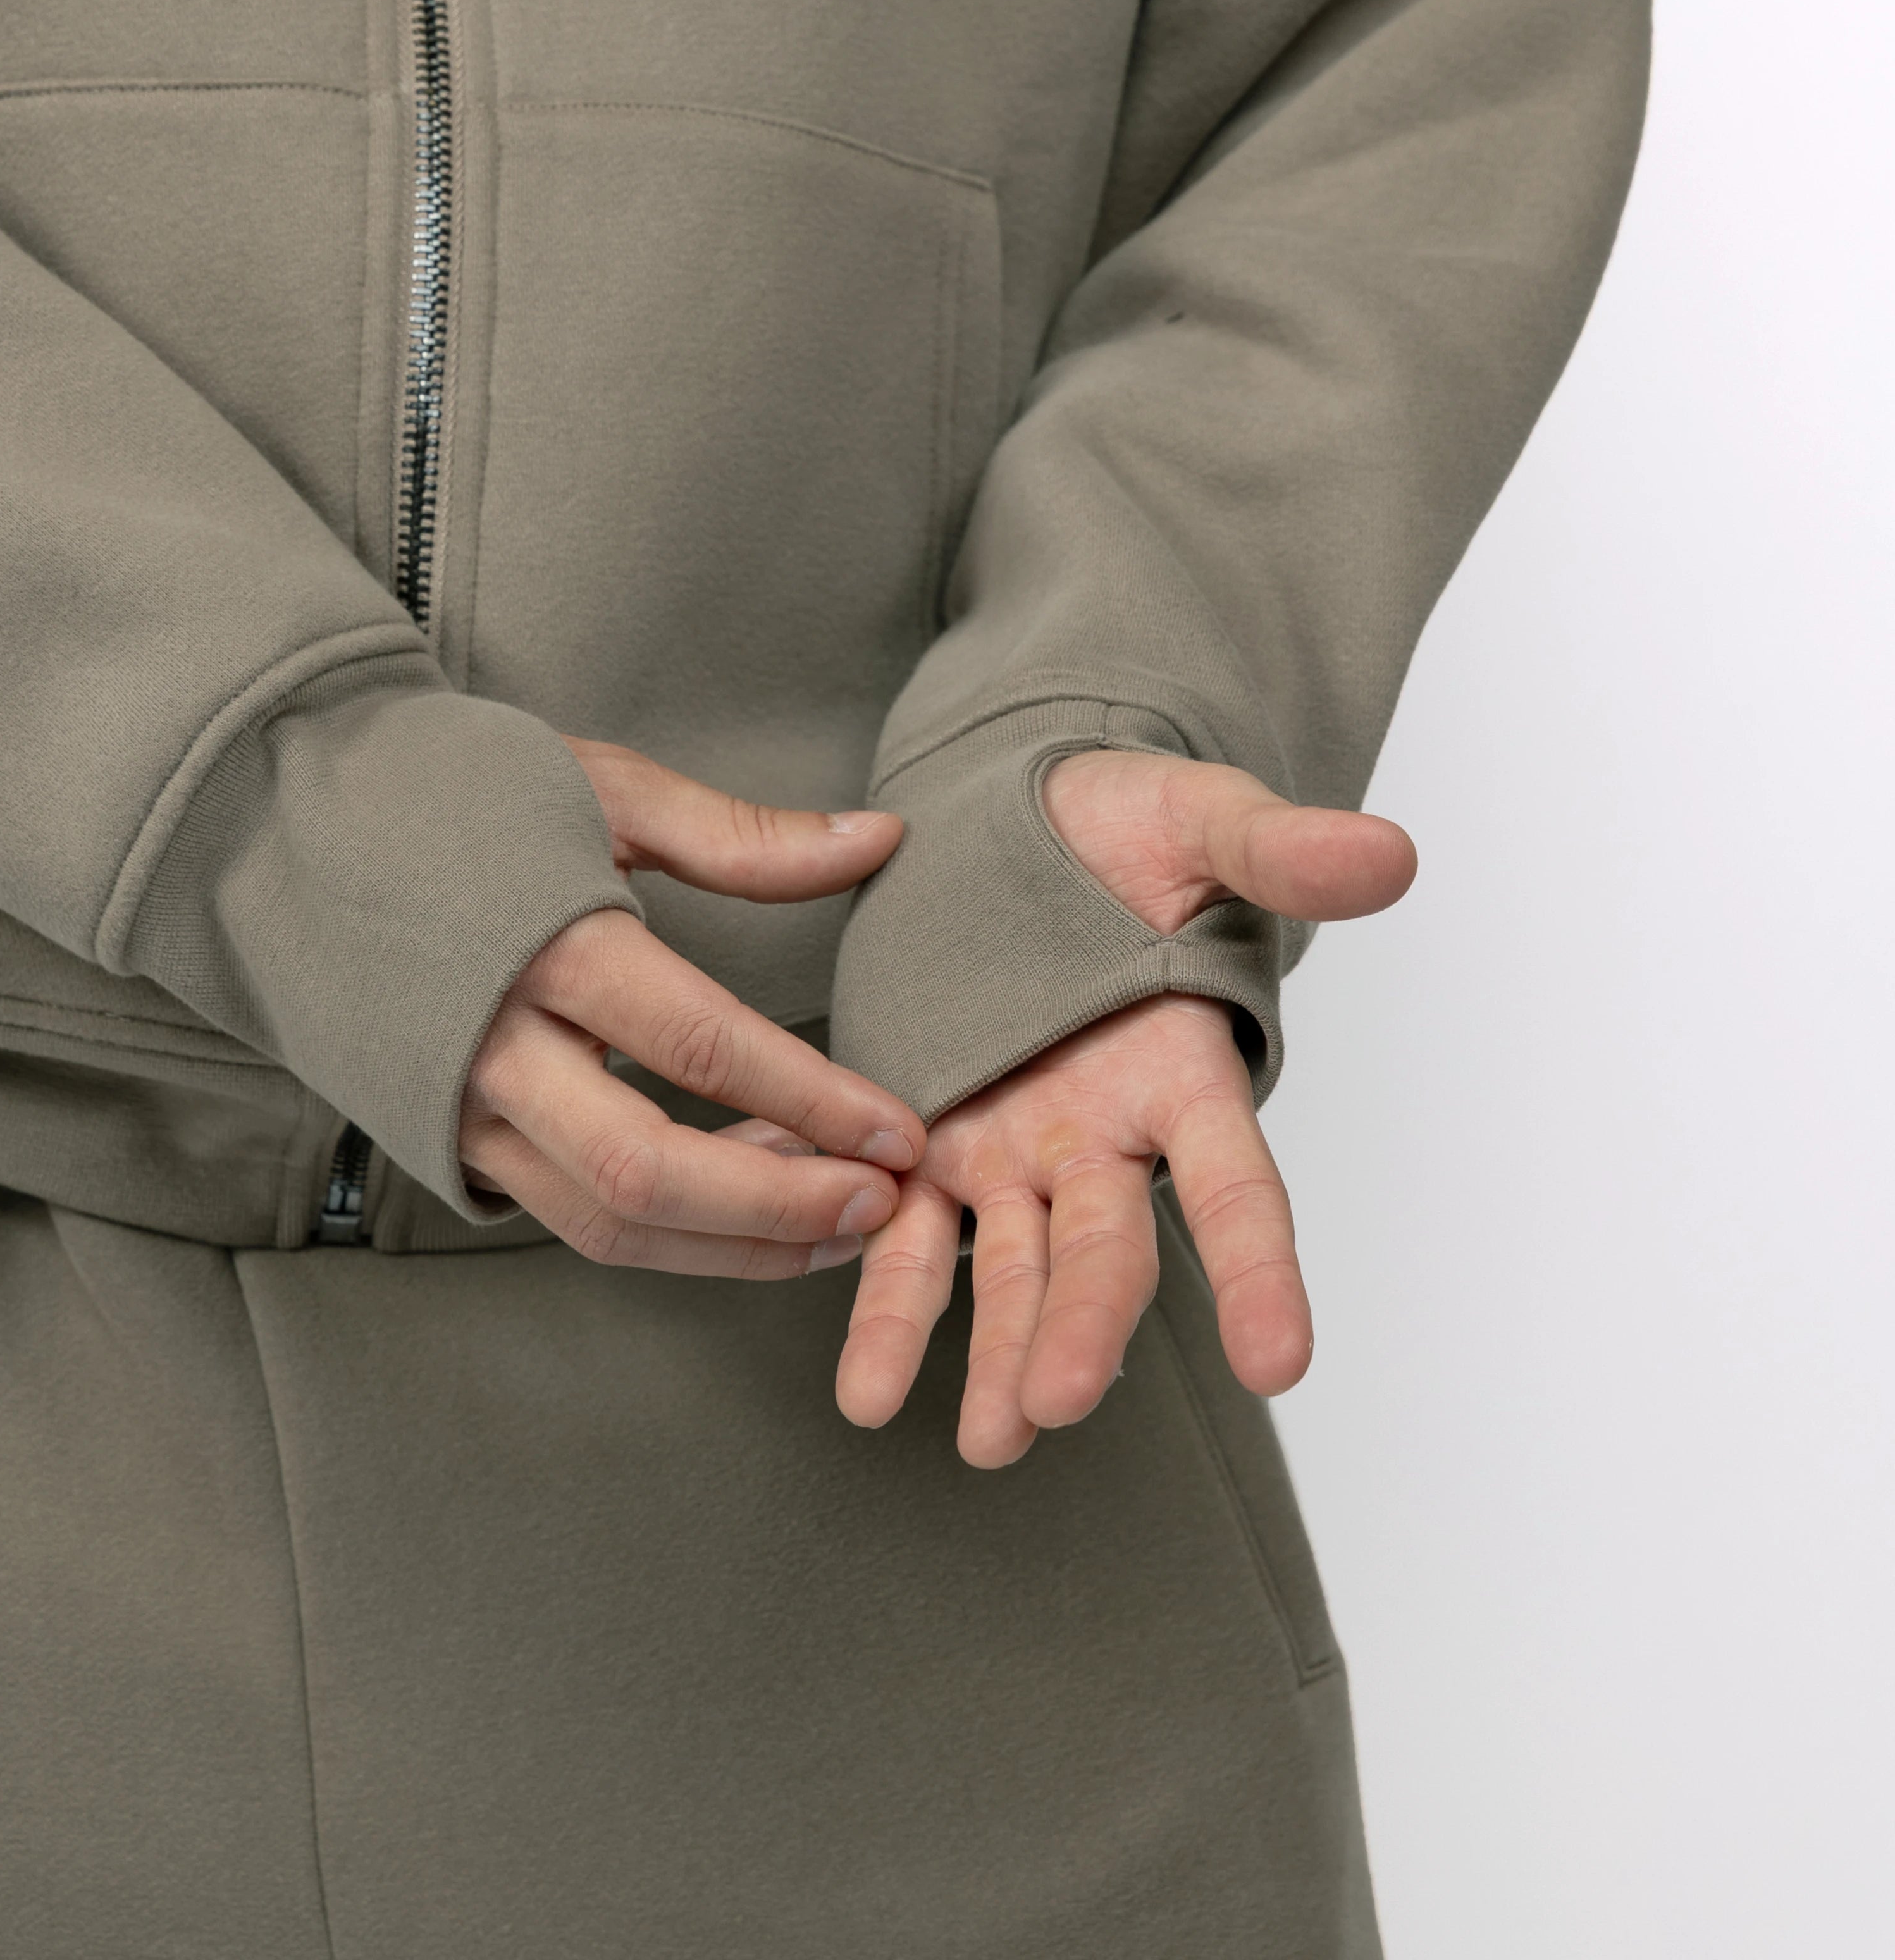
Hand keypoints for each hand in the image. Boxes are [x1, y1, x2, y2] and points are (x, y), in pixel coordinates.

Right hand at [461, 739, 925, 1276]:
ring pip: (608, 1223)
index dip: (813, 1100)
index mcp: (544, 943)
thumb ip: (743, 836)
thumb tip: (883, 840)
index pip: (700, 1046)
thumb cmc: (453, 791)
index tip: (901, 1130)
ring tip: (838, 1225)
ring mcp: (460, 1109)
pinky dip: (672, 1233)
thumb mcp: (601, 788)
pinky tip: (747, 1205)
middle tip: (882, 1203)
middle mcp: (494, 1047)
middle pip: (647, 1173)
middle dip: (778, 1207)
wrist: (277, 830)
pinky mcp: (446, 1143)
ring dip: (734, 1244)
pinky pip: (569, 1216)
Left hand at [835, 749, 1415, 1464]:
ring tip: (987, 1440)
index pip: (1235, 1185)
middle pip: (1109, 1250)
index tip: (1279, 1362)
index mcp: (1181, 1069)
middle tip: (1058, 1401)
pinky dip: (888, 1309)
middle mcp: (1106, 1134)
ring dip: (999, 1353)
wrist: (1018, 813)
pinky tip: (864, 1391)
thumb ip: (1280, 851)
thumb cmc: (1123, 825)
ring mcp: (1019, 1151)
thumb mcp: (1199, 821)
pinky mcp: (933, 1145)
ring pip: (1015, 1269)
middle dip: (1086, 1328)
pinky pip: (909, 1237)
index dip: (1259, 1273)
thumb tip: (1389, 851)